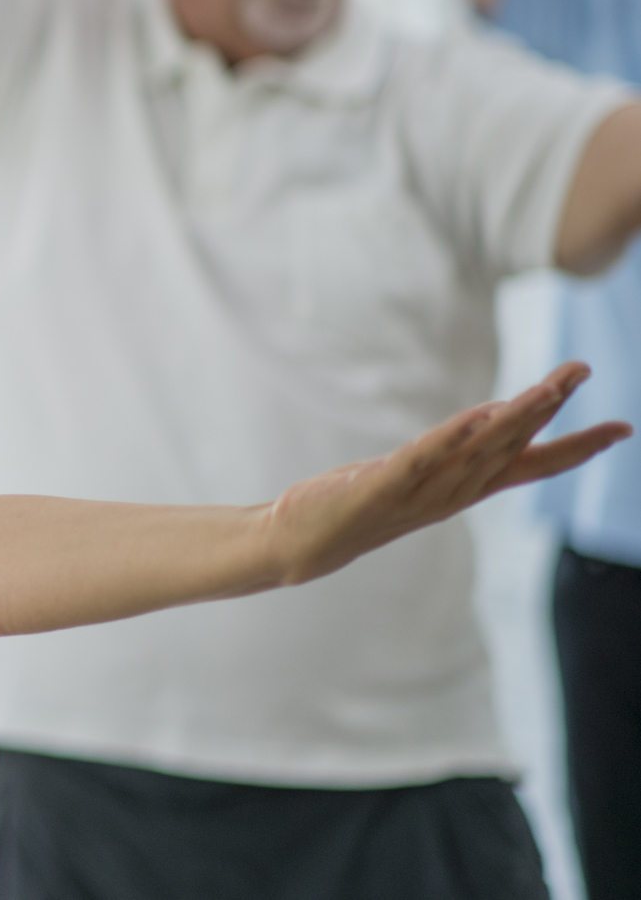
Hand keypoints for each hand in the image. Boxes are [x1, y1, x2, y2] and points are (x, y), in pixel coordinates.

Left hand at [265, 363, 628, 584]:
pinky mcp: (380, 489)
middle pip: (511, 447)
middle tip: (580, 369)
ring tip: (543, 387)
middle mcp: (452, 494)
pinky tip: (471, 418)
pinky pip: (419, 461)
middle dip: (547, 408)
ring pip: (475, 453)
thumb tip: (494, 415)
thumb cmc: (361, 503)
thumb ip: (458, 450)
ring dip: (511, 419)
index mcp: (465, 489)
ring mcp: (418, 494)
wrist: (303, 541)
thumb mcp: (418, 472)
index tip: (623, 429)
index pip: (532, 467)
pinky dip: (447, 440)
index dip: (577, 448)